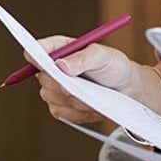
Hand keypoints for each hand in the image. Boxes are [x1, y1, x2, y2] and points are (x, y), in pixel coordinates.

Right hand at [28, 36, 156, 123]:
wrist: (125, 89)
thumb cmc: (114, 66)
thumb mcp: (104, 56)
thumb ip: (83, 58)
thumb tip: (61, 65)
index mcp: (61, 48)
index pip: (39, 48)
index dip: (34, 53)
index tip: (38, 60)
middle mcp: (53, 68)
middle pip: (43, 77)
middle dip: (61, 83)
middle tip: (78, 85)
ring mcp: (54, 89)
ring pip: (52, 97)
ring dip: (74, 99)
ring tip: (94, 94)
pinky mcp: (60, 107)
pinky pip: (61, 112)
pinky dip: (78, 111)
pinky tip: (91, 106)